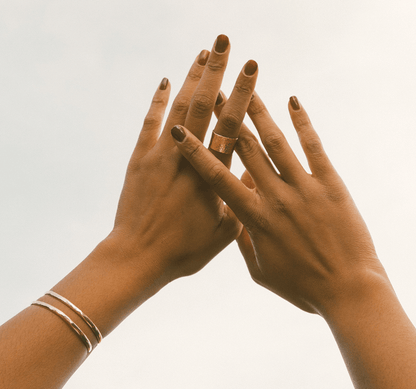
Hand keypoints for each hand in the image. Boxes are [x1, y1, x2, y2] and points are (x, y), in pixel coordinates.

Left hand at [106, 35, 257, 288]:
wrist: (138, 258)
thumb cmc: (183, 251)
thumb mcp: (223, 232)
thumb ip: (240, 203)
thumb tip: (255, 178)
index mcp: (211, 176)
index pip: (230, 126)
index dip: (241, 95)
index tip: (251, 70)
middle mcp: (186, 159)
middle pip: (203, 106)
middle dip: (215, 71)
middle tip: (223, 43)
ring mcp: (160, 156)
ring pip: (178, 108)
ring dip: (189, 79)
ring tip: (201, 54)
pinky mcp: (139, 161)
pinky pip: (149, 124)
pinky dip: (157, 102)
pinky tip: (163, 83)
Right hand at [173, 93, 388, 315]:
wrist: (347, 291)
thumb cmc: (301, 287)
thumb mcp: (261, 270)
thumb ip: (244, 241)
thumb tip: (233, 218)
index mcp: (255, 219)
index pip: (219, 178)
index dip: (197, 152)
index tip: (181, 130)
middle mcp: (276, 197)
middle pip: (247, 150)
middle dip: (228, 120)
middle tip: (215, 94)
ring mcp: (304, 188)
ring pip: (277, 142)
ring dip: (260, 113)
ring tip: (248, 88)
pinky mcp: (330, 185)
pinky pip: (314, 147)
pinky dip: (303, 123)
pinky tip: (294, 102)